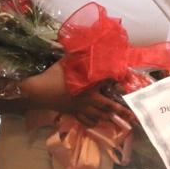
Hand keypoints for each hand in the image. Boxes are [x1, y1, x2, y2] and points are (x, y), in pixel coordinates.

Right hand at [19, 61, 134, 126]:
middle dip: (121, 111)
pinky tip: (96, 123)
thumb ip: (78, 56)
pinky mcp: (71, 113)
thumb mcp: (66, 62)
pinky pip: (84, 121)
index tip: (126, 80)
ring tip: (119, 121)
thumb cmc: (51, 76)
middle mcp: (87, 100)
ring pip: (97, 117)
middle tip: (133, 116)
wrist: (35, 92)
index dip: (118, 81)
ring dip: (108, 118)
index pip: (107, 83)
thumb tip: (87, 45)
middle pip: (107, 107)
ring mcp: (79, 109)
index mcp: (88, 87)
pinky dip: (92, 123)